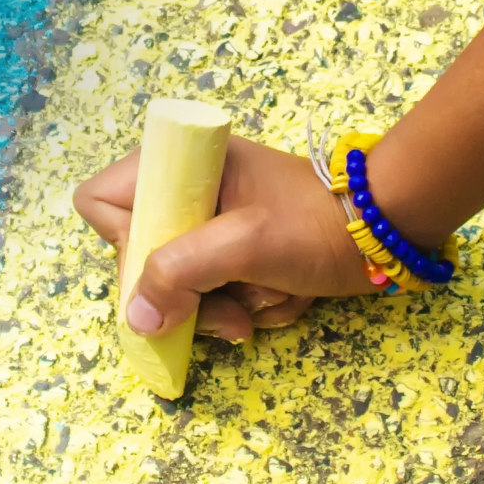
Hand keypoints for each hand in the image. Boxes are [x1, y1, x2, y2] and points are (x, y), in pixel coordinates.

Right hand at [73, 136, 373, 342]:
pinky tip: (276, 299)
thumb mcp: (245, 245)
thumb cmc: (314, 224)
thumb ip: (180, 274)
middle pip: (138, 254)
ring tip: (260, 309)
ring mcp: (206, 221)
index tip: (166, 264)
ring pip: (174, 283)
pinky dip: (240, 304)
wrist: (383, 232)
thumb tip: (135, 318)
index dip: (122, 241)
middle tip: (224, 314)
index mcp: (177, 165)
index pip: (99, 201)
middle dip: (182, 294)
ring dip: (216, 307)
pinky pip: (208, 291)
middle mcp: (183, 190)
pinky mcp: (230, 249)